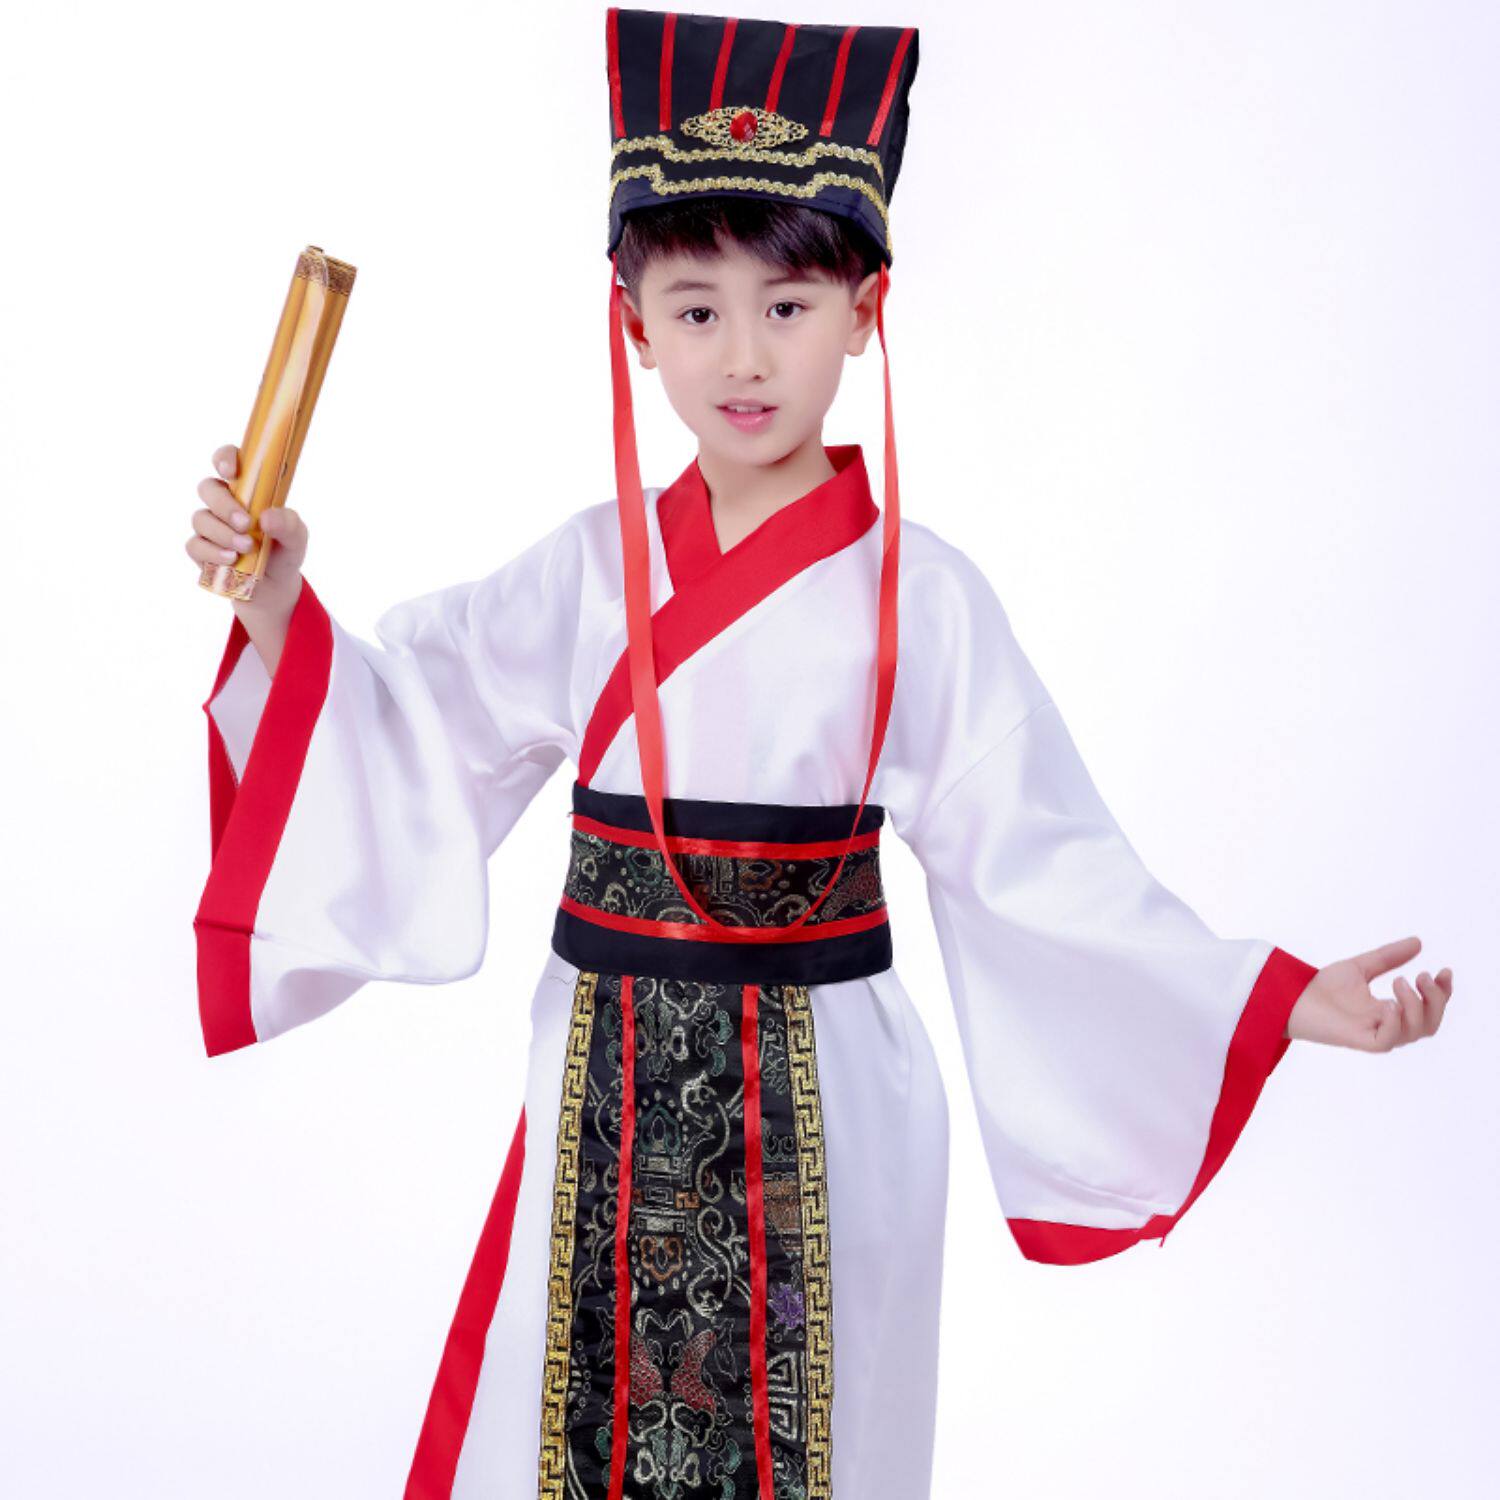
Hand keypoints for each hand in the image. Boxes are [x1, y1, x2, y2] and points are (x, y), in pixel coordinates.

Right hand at [186, 443, 307, 618]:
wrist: (275, 587)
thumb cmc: (284, 550)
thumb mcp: (297, 537)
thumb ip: (289, 523)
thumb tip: (267, 517)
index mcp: (247, 490)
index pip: (228, 460)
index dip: (225, 458)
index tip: (231, 471)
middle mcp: (223, 503)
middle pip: (208, 488)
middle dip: (224, 505)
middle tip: (246, 523)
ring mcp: (209, 526)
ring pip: (201, 518)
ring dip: (223, 533)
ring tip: (246, 547)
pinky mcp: (201, 550)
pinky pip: (195, 545)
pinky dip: (212, 552)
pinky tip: (230, 559)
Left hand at [1284, 935, 1451, 1050]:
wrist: (1291, 996)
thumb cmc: (1322, 987)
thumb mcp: (1361, 966)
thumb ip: (1388, 957)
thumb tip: (1418, 942)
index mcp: (1391, 1011)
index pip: (1429, 1008)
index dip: (1442, 992)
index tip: (1443, 969)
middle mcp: (1388, 1026)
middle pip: (1430, 1023)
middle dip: (1436, 999)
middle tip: (1422, 975)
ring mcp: (1376, 1035)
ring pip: (1416, 1031)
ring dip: (1416, 1005)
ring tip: (1400, 981)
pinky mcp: (1362, 1042)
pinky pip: (1390, 1039)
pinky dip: (1396, 1022)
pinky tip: (1389, 1004)